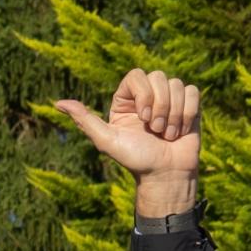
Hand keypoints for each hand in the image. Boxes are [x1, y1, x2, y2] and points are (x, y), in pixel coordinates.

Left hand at [55, 68, 201, 181]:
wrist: (165, 175)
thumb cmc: (136, 160)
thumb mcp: (107, 141)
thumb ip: (85, 120)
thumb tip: (58, 103)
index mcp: (126, 101)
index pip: (136, 75)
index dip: (143, 93)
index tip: (143, 119)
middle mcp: (147, 97)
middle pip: (158, 77)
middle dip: (159, 107)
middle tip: (154, 131)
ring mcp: (169, 100)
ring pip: (176, 84)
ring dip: (173, 114)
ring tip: (166, 135)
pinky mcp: (189, 106)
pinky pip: (192, 92)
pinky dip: (188, 113)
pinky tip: (180, 131)